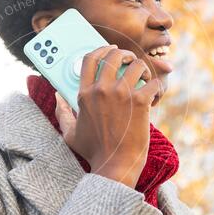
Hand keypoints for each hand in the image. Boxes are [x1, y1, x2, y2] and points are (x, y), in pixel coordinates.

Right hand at [54, 45, 161, 188]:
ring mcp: (122, 95)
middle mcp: (102, 90)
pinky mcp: (140, 102)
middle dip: (125, 54)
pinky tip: (154, 96)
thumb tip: (57, 98)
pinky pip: (153, 83)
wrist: (115, 165)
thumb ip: (62, 113)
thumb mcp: (70, 133)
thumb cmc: (93, 151)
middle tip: (130, 61)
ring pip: (137, 65)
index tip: (110, 49)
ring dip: (143, 69)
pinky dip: (156, 87)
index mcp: (84, 94)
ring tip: (144, 77)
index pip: (90, 59)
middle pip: (114, 56)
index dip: (101, 49)